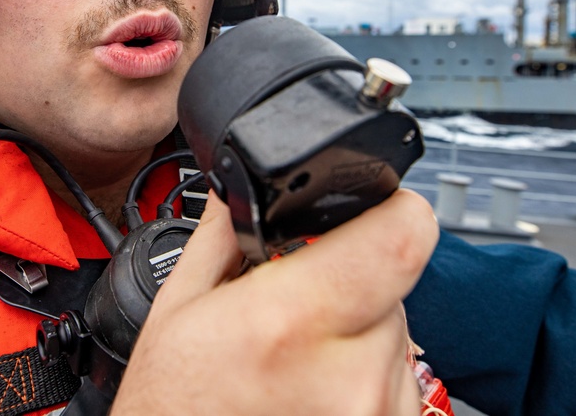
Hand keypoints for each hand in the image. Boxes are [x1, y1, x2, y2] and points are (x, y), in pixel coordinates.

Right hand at [111, 188, 438, 414]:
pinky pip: (396, 379)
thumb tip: (243, 182)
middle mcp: (347, 377)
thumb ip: (224, 231)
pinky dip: (364, 374)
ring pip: (397, 333)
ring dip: (359, 331)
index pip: (401, 240)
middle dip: (352, 279)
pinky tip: (313, 389)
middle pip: (393, 283)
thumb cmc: (174, 409)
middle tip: (300, 306)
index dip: (395, 211)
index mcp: (288, 322)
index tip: (377, 208)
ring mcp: (374, 414)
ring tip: (299, 359)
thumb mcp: (180, 309)